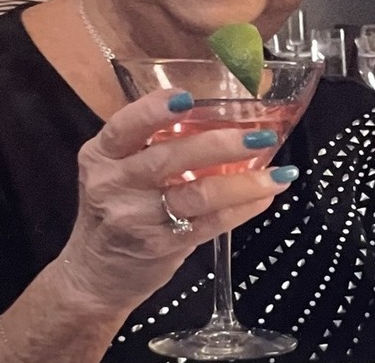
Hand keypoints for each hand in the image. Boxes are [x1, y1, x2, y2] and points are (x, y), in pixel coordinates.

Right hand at [56, 89, 294, 310]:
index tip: (188, 98)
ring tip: (279, 172)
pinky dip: (243, 208)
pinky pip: (210, 224)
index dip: (154, 110)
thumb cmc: (116, 208)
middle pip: (169, 159)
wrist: (95, 275)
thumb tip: (220, 115)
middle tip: (260, 136)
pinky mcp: (161, 246)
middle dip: (220, 144)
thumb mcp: (117, 169)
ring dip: (245, 182)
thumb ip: (153, 142)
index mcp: (102, 155)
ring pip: (197, 194)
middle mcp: (114, 184)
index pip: (124, 126)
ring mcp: (137, 218)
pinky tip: (265, 196)